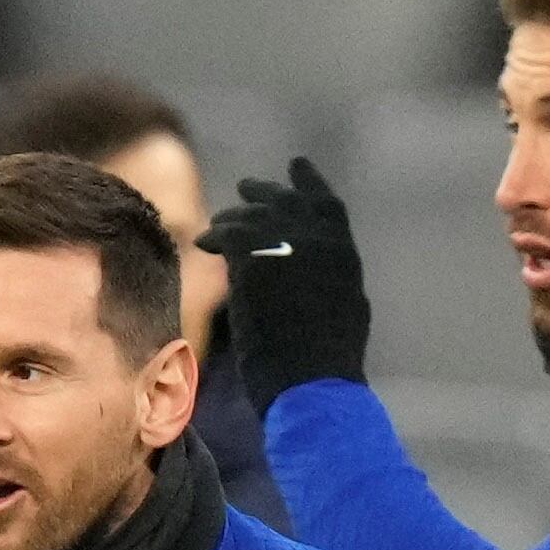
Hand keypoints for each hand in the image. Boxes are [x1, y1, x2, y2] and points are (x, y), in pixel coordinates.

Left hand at [197, 155, 372, 411]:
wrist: (312, 384)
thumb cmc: (328, 366)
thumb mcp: (345, 311)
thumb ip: (330, 280)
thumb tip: (316, 272)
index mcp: (344, 254)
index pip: (327, 205)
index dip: (310, 183)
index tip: (297, 165)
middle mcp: (319, 242)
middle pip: (286, 202)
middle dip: (265, 193)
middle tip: (246, 187)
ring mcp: (287, 248)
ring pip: (254, 216)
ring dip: (234, 217)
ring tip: (218, 223)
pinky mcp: (255, 261)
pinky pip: (229, 236)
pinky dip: (216, 237)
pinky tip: (204, 243)